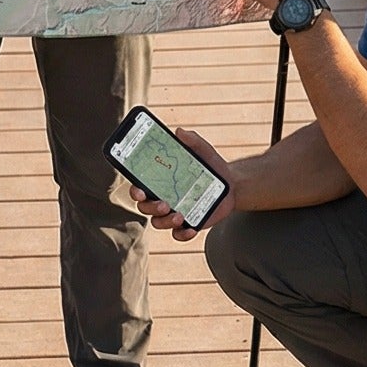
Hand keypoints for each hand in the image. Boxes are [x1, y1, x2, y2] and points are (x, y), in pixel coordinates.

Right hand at [126, 127, 237, 242]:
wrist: (231, 183)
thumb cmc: (210, 165)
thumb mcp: (203, 150)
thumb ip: (192, 140)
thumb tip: (179, 132)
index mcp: (159, 180)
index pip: (139, 187)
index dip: (134, 191)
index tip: (139, 191)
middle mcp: (162, 197)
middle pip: (145, 207)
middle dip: (151, 207)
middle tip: (164, 204)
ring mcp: (173, 212)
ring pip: (158, 222)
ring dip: (165, 221)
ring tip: (179, 216)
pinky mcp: (187, 224)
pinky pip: (178, 234)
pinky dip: (182, 234)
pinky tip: (191, 229)